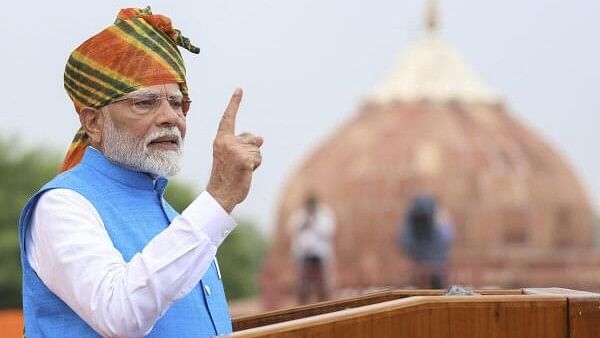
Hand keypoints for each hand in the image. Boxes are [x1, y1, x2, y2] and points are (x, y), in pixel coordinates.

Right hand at [206, 88, 262, 212]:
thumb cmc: (227, 175)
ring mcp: (235, 151)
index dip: (234, 103)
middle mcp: (227, 142)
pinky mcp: (244, 160)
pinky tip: (245, 173)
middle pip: (252, 138)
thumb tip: (262, 137)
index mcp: (220, 139)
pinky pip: (258, 158)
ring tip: (241, 169)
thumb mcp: (232, 155)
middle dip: (252, 150)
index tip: (239, 89)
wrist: (220, 194)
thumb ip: (244, 143)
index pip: (228, 118)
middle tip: (238, 164)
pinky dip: (256, 166)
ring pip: (257, 149)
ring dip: (254, 160)